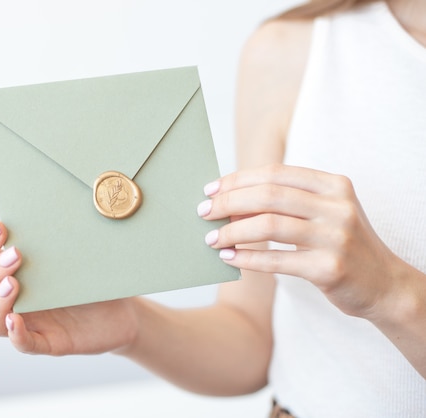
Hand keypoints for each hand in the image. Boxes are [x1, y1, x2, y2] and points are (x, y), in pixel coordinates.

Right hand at [0, 222, 138, 354]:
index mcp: (15, 272)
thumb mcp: (79, 254)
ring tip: (12, 284)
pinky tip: (15, 320)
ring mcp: (29, 322)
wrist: (124, 310)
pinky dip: (15, 334)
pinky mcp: (47, 342)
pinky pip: (23, 343)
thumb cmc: (95, 277)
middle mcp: (14, 299)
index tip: (0, 227)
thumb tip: (66, 204)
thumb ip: (64, 236)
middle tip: (16, 255)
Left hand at [198, 164, 401, 318]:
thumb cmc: (342, 244)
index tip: (210, 189)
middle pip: (268, 195)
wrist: (385, 285)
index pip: (275, 173)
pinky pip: (276, 260)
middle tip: (203, 212)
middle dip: (228, 202)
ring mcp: (336, 237)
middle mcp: (337, 206)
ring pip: (269, 226)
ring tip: (211, 238)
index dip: (237, 180)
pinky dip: (247, 258)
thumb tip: (230, 201)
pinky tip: (228, 258)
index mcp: (334, 185)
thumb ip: (287, 202)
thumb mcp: (325, 212)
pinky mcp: (330, 268)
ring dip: (232, 231)